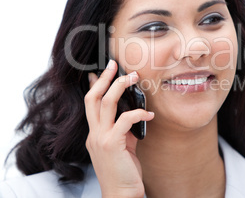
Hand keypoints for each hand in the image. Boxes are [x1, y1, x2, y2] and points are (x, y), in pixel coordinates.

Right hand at [84, 60, 153, 197]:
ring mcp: (101, 138)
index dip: (94, 85)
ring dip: (120, 86)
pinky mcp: (112, 144)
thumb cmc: (123, 171)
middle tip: (114, 64)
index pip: (90, 103)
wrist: (121, 194)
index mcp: (95, 133)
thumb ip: (124, 130)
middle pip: (93, 98)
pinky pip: (125, 120)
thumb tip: (134, 113)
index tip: (98, 71)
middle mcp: (94, 133)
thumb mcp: (122, 146)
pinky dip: (139, 113)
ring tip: (134, 77)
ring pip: (106, 103)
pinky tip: (150, 114)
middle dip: (104, 78)